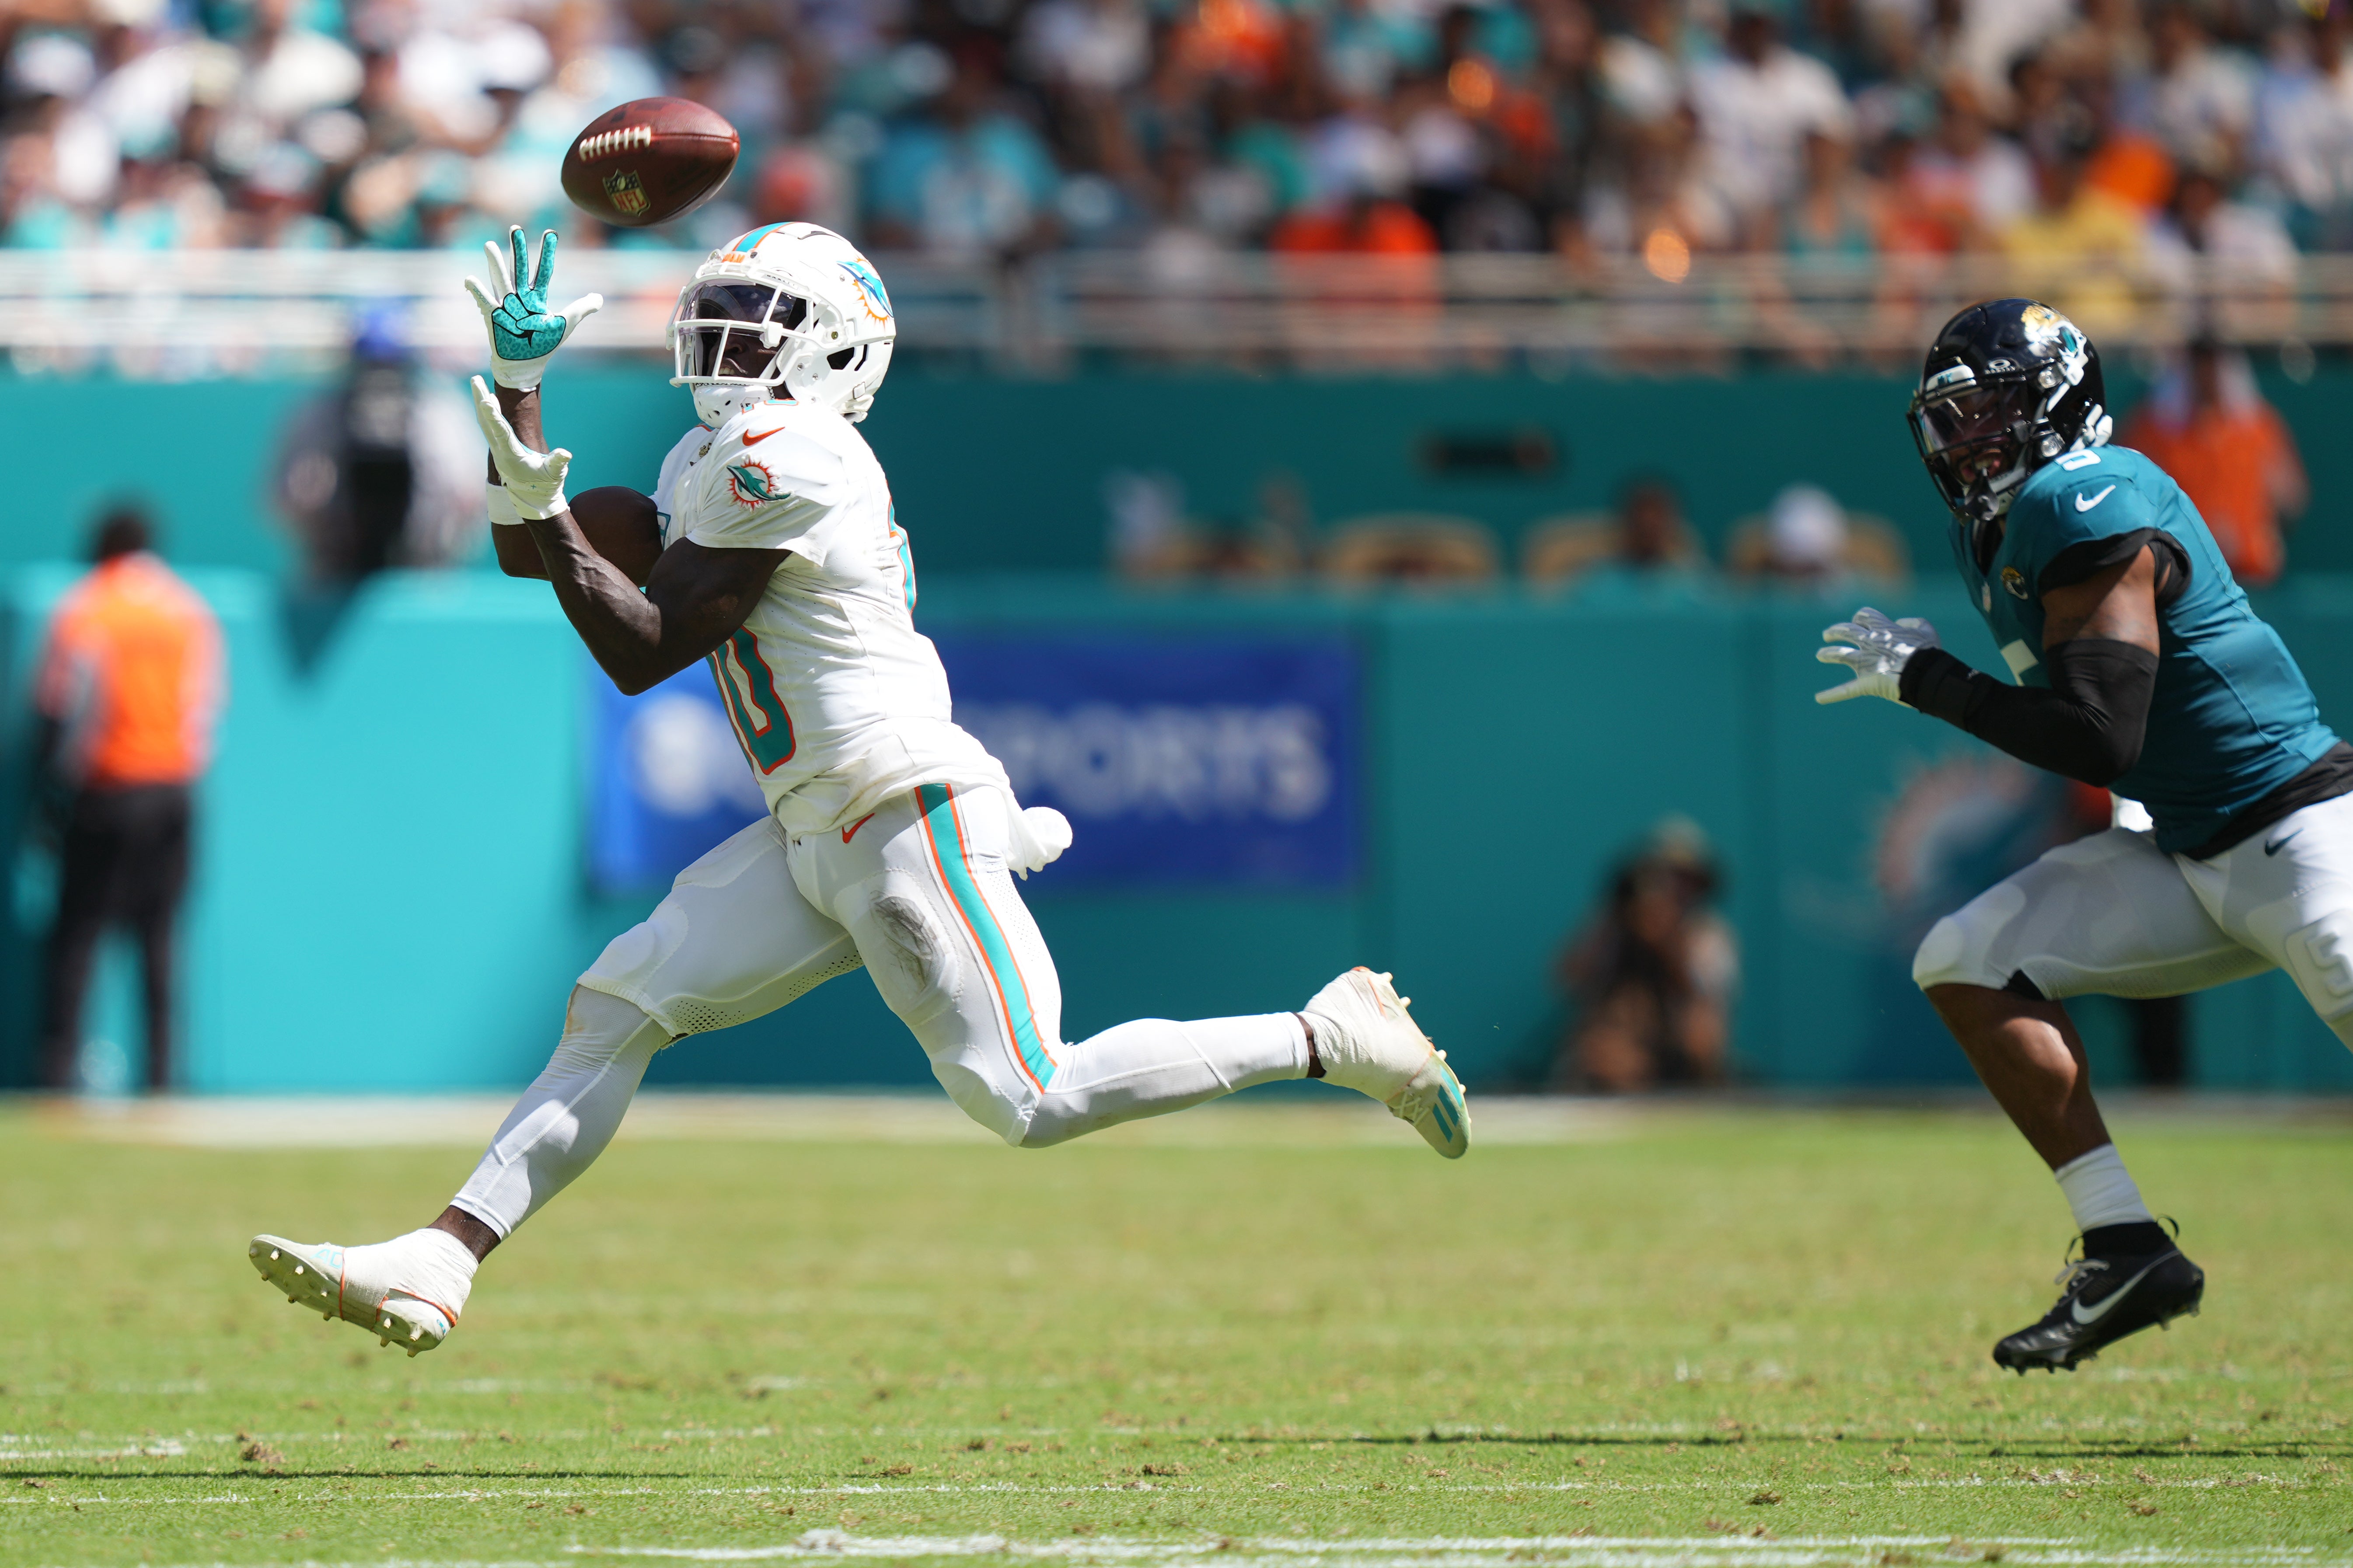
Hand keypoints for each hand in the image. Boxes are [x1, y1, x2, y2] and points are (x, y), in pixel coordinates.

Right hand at [463, 227, 602, 390]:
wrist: (526, 365)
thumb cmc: (544, 345)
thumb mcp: (566, 324)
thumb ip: (581, 309)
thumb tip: (599, 298)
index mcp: (537, 297)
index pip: (544, 271)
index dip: (547, 253)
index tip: (551, 233)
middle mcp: (520, 297)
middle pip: (520, 269)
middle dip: (518, 250)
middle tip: (516, 228)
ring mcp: (505, 305)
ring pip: (501, 280)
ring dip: (495, 263)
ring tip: (490, 244)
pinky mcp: (493, 317)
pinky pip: (484, 302)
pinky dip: (477, 291)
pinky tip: (470, 279)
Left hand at [470, 377, 571, 519]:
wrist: (533, 500)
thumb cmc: (546, 486)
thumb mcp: (555, 475)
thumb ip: (558, 463)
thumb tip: (565, 454)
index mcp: (512, 455)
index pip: (501, 432)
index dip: (494, 416)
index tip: (486, 399)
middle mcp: (500, 450)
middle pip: (486, 422)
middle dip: (480, 399)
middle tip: (475, 379)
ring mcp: (497, 449)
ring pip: (484, 422)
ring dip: (480, 402)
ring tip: (477, 383)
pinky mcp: (498, 447)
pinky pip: (488, 426)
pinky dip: (485, 411)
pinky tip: (486, 399)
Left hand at [1816, 606, 1939, 704]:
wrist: (1925, 674)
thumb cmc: (1929, 652)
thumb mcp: (1926, 630)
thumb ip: (1913, 623)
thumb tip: (1899, 623)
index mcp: (1884, 629)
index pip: (1865, 616)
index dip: (1860, 617)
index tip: (1859, 621)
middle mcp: (1870, 643)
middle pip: (1845, 630)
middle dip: (1835, 631)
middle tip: (1828, 634)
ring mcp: (1865, 662)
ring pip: (1839, 655)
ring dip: (1827, 654)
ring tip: (1820, 655)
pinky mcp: (1865, 682)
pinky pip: (1845, 690)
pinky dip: (1831, 695)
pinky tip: (1818, 698)